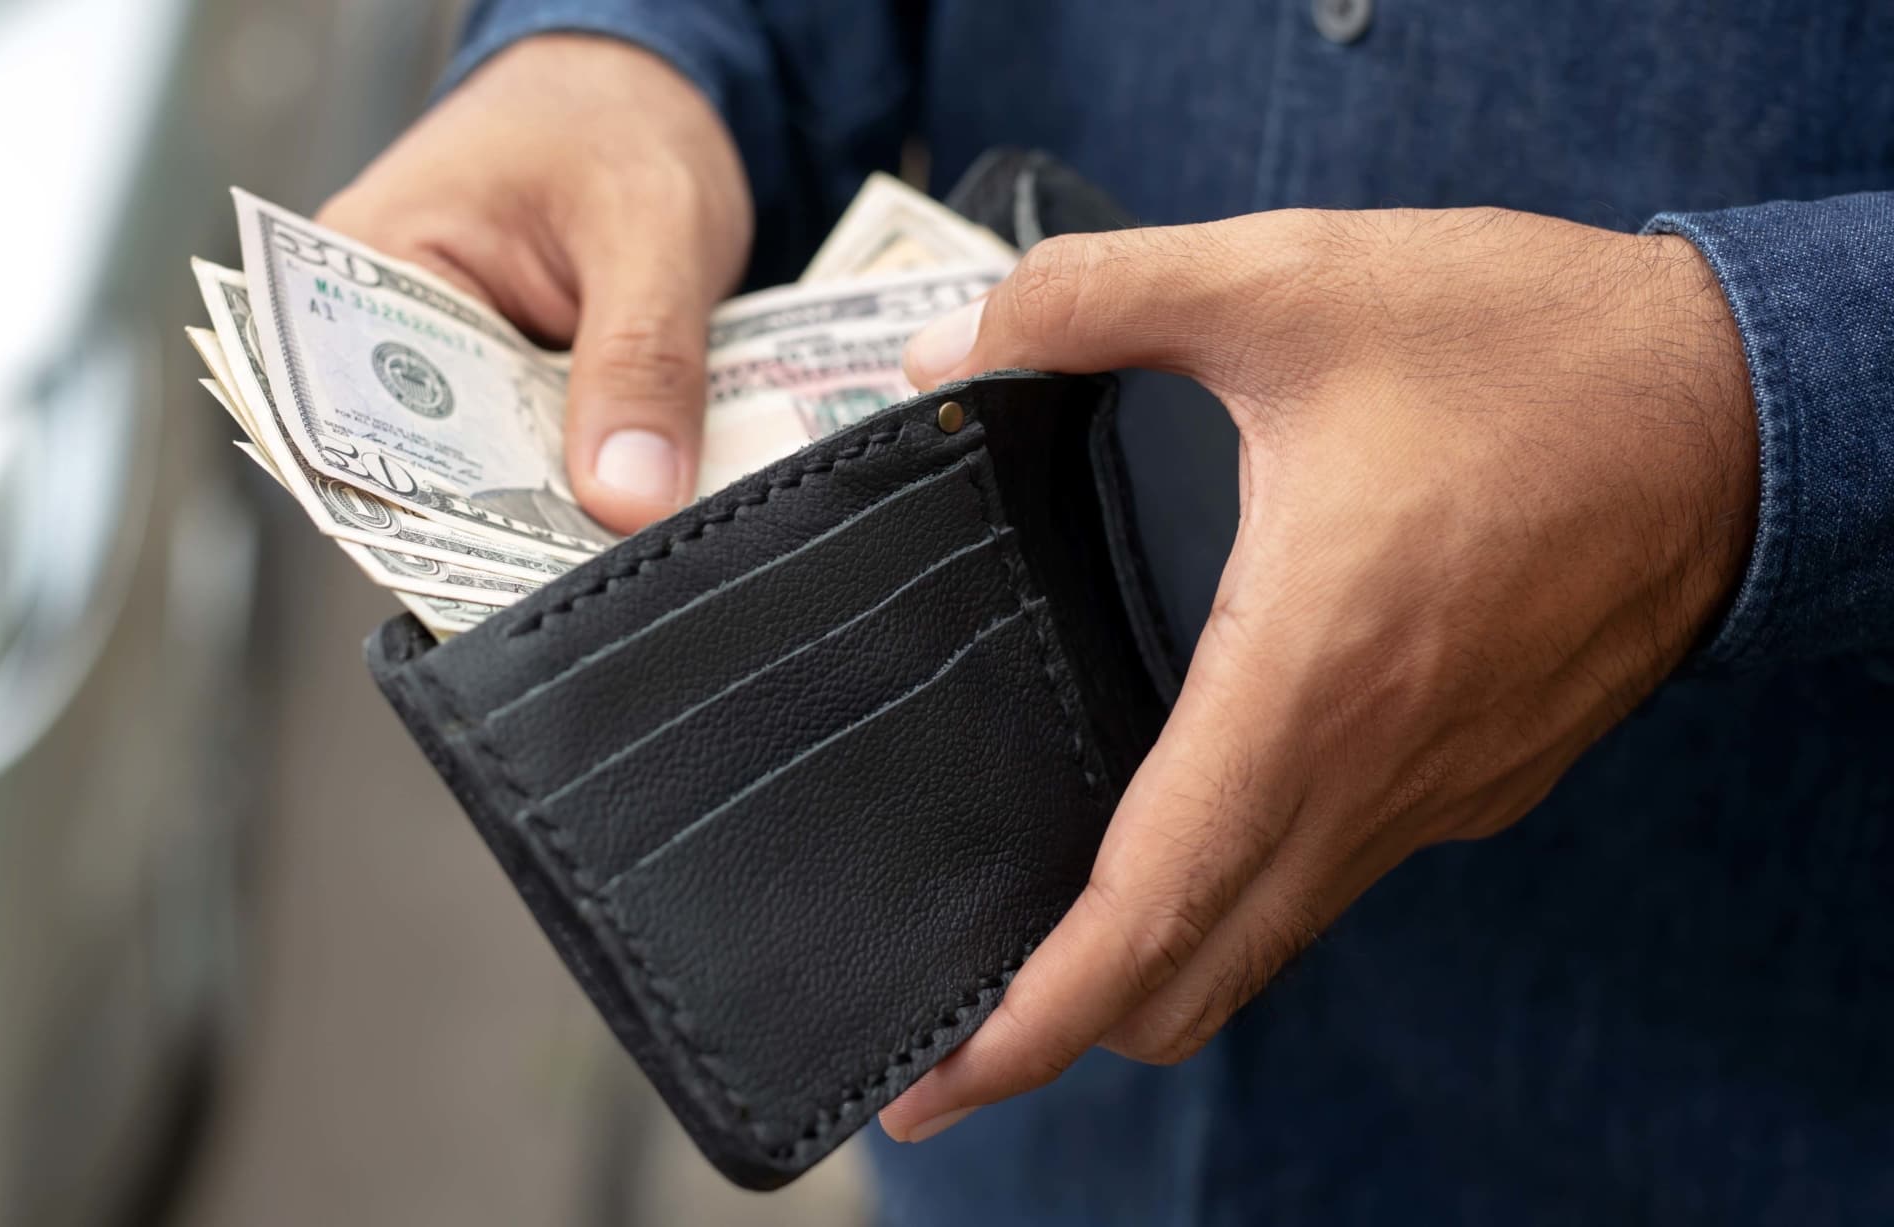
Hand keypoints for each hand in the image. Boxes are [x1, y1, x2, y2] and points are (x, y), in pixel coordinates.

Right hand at [317, 34, 751, 532]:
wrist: (650, 94)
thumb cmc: (617, 120)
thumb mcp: (652, 225)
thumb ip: (644, 359)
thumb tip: (630, 498)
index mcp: (363, 264)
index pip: (359, 419)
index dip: (435, 505)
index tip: (514, 565)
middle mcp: (381, 333)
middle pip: (426, 469)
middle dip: (515, 525)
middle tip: (598, 563)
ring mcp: (446, 376)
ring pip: (494, 483)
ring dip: (562, 510)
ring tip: (628, 537)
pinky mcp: (507, 403)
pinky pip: (541, 468)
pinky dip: (594, 482)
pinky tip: (645, 501)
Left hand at [878, 208, 1758, 1140]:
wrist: (1752, 401)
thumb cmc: (1538, 347)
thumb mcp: (1290, 279)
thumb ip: (1092, 300)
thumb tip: (945, 355)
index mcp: (1310, 681)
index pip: (1155, 907)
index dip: (1040, 1016)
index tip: (947, 1078)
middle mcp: (1375, 773)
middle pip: (1200, 973)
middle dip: (1070, 1024)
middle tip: (956, 1033)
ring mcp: (1438, 792)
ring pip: (1270, 937)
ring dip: (1161, 963)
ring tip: (1048, 944)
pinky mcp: (1479, 776)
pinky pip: (1336, 874)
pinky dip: (1247, 896)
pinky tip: (1188, 827)